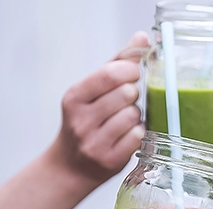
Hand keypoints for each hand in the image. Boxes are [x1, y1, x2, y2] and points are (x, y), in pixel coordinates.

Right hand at [49, 32, 149, 183]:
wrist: (70, 166)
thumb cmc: (85, 122)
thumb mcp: (92, 90)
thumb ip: (117, 63)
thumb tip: (142, 38)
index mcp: (75, 97)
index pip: (111, 74)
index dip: (130, 70)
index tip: (133, 74)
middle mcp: (81, 120)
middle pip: (127, 94)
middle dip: (133, 94)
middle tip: (126, 101)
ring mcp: (95, 142)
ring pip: (134, 115)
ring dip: (136, 115)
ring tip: (124, 120)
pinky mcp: (110, 160)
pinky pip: (138, 136)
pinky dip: (138, 133)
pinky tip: (127, 135)